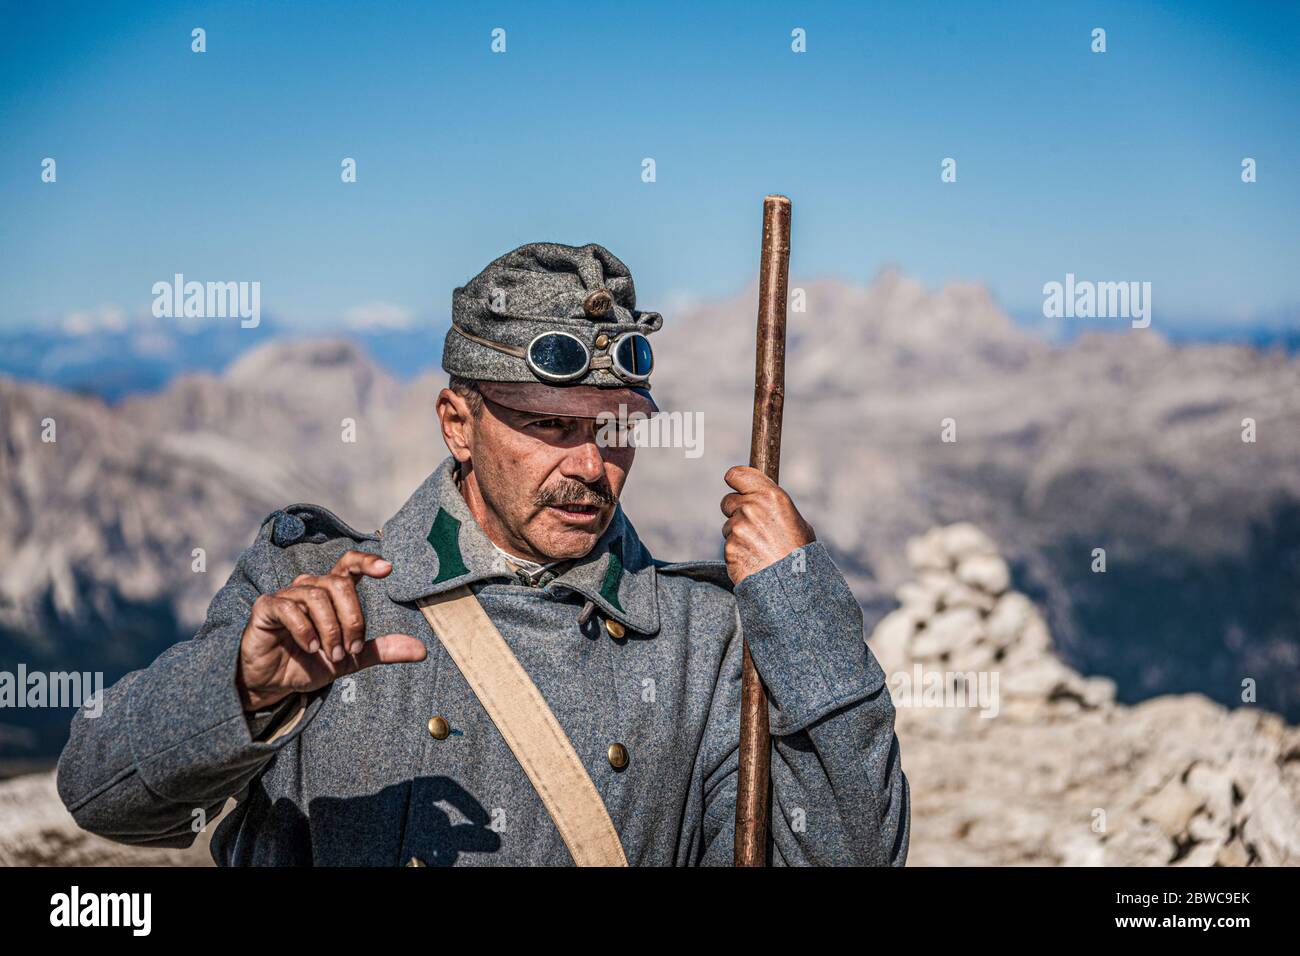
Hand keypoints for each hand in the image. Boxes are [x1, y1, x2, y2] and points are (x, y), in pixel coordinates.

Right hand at [235, 550, 425, 711]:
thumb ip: (381, 650)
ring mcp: (286, 594)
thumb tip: (421, 650)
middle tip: (350, 649)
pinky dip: (306, 630)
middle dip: (352, 618)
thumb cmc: (310, 663)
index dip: (366, 561)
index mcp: (330, 592)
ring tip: (331, 654)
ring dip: (331, 629)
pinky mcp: (266, 607)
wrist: (273, 684)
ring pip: (317, 596)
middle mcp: (309, 587)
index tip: (388, 569)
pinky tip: (311, 648)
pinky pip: (290, 608)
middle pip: (339, 584)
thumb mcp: (350, 660)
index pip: (348, 564)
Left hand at [720, 466, 816, 584]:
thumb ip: (774, 507)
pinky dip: (737, 553)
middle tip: (752, 527)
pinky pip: (728, 546)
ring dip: (738, 535)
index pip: (736, 475)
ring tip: (759, 549)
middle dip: (736, 511)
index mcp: (771, 496)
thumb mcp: (798, 522)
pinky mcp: (729, 548)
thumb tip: (762, 501)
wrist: (794, 585)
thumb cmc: (801, 554)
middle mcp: (751, 508)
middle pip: (727, 501)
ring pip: (728, 526)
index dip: (735, 481)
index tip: (736, 486)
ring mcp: (738, 529)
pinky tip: (753, 560)